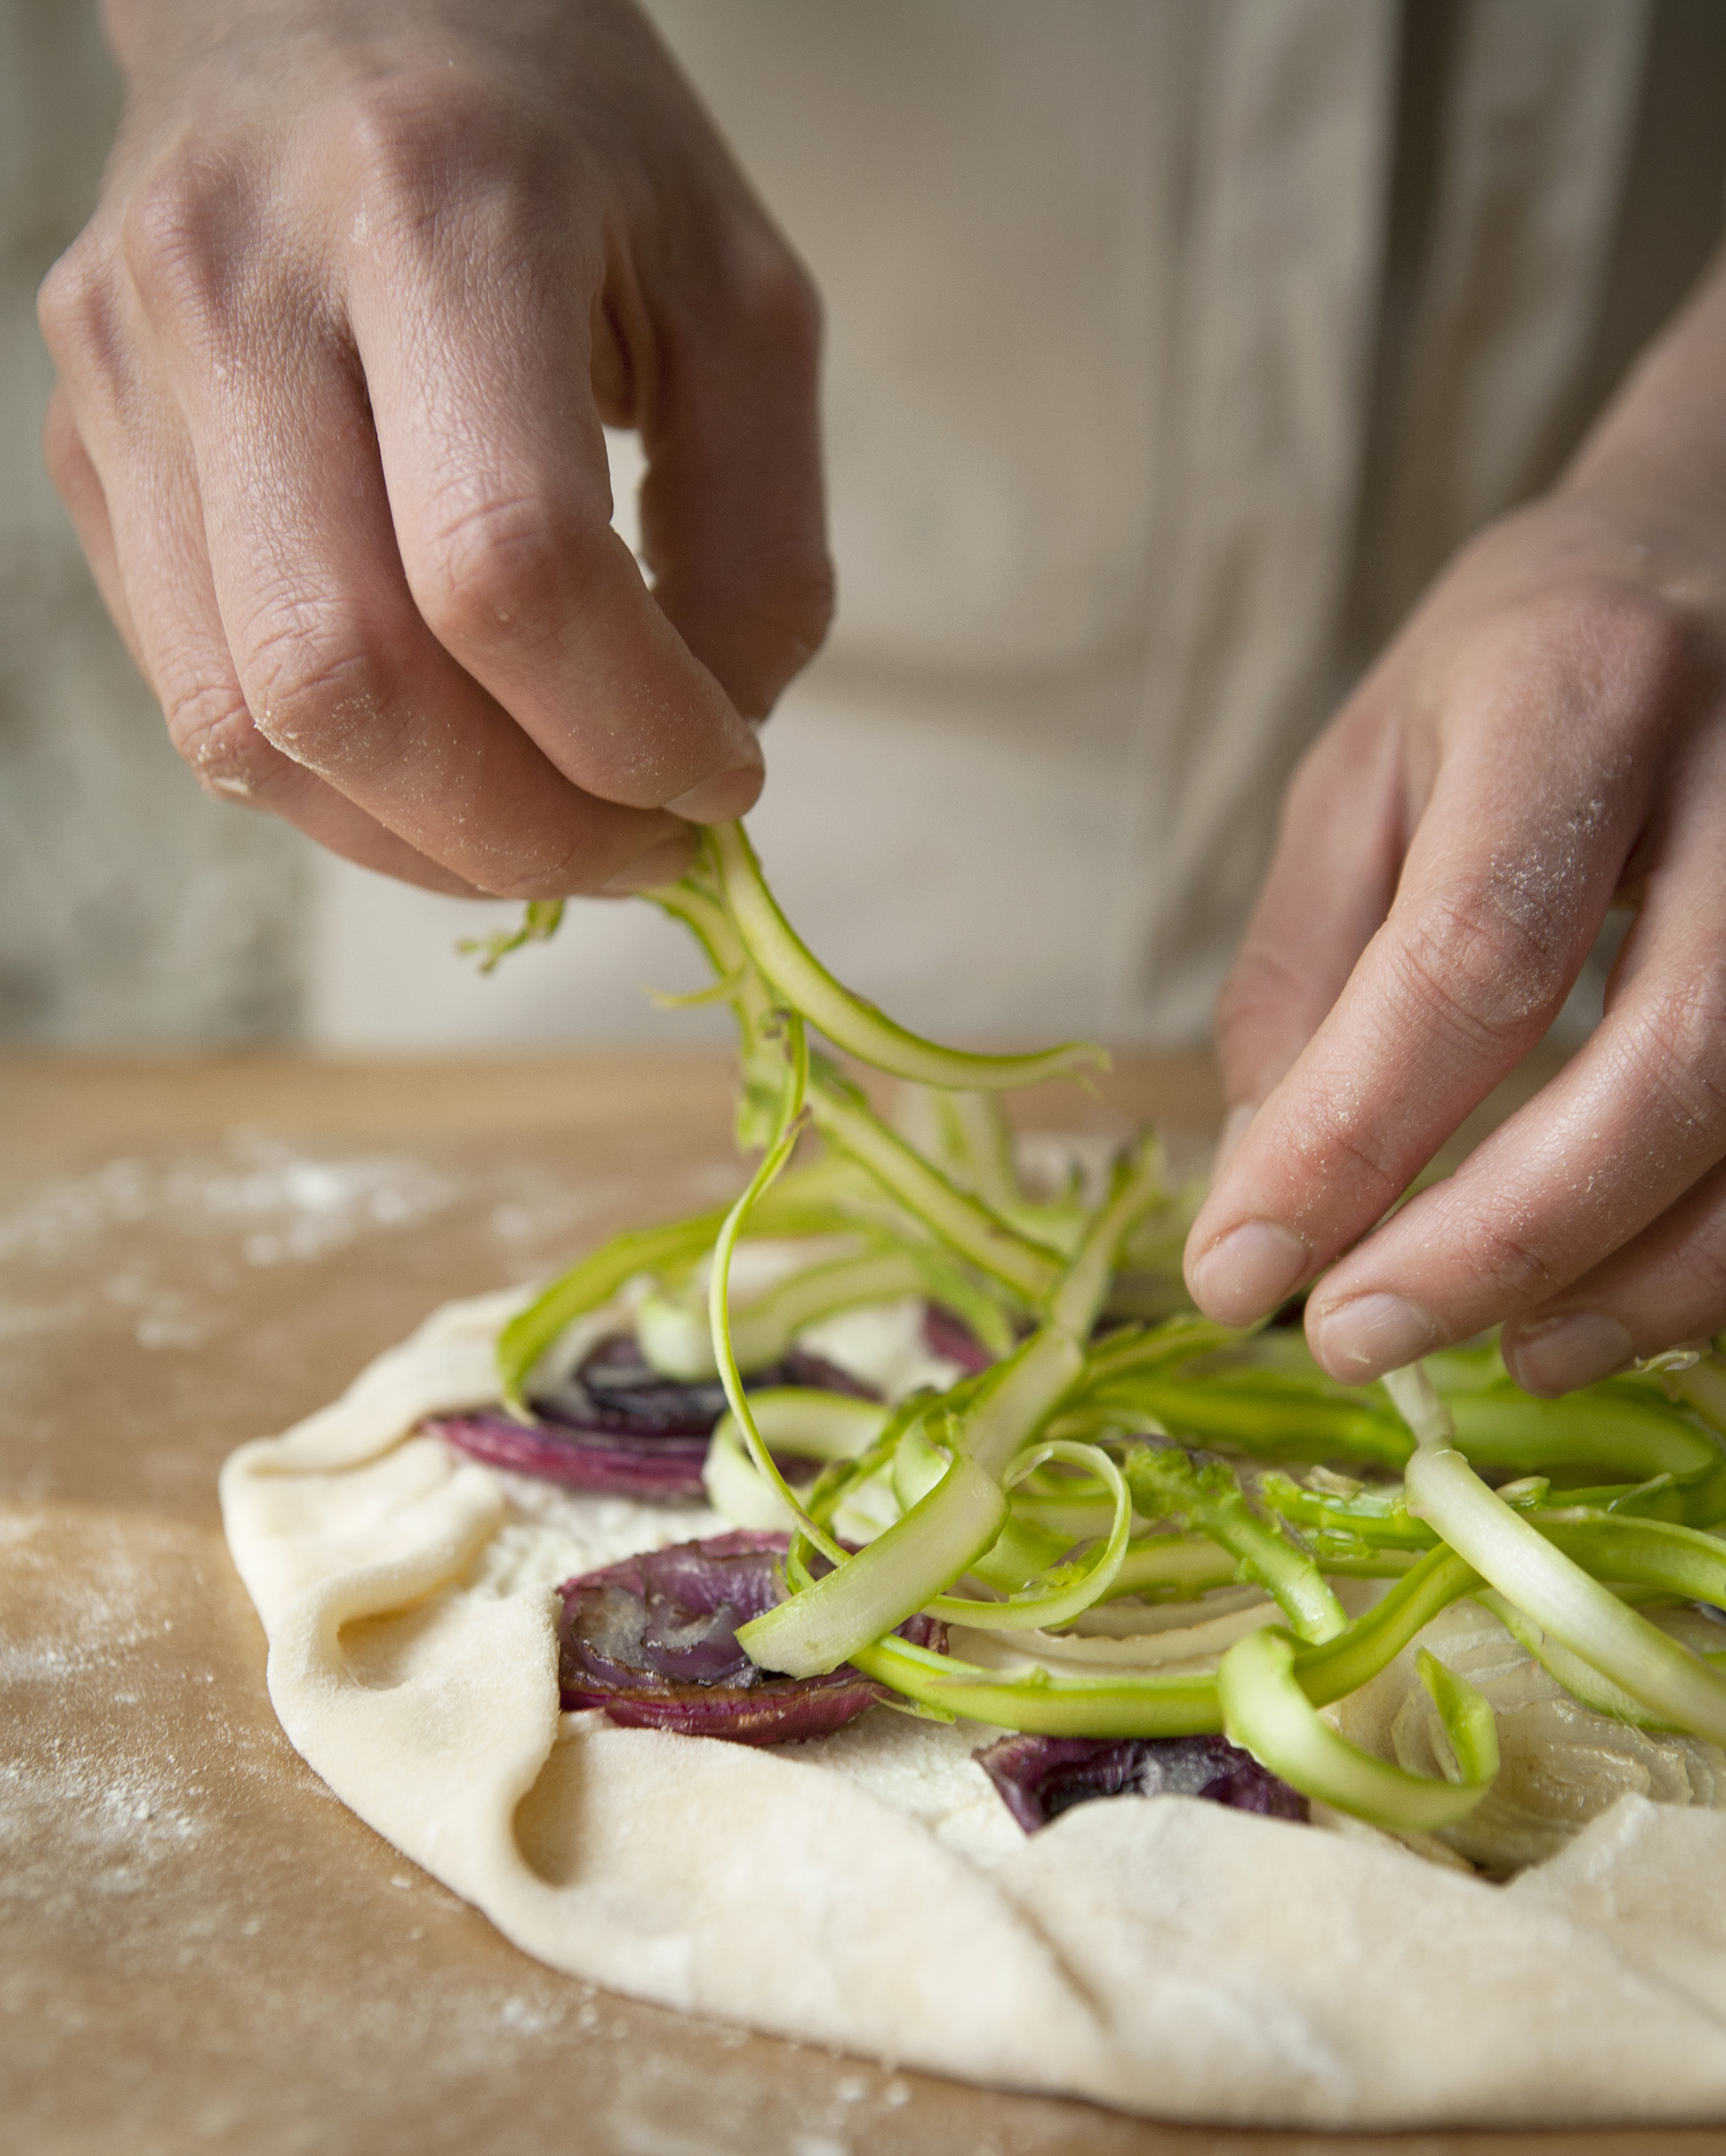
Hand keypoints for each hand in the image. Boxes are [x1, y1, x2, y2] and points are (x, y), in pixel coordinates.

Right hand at [39, 0, 830, 896]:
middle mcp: (240, 290)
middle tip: (639, 852)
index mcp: (433, 211)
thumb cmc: (564, 145)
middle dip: (521, 829)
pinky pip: (203, 703)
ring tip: (551, 833)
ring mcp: (133, 375)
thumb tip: (712, 749)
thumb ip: (762, 535)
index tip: (724, 781)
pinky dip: (344, 793)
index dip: (631, 728)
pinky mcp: (92, 449)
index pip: (509, 564)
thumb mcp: (739, 297)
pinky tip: (447, 776)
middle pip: (349, 680)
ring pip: (250, 725)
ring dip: (426, 842)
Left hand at [1185, 250, 1725, 1396]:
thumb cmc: (1516, 676)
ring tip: (1494, 1354)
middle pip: (1663, 1063)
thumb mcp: (1368, 776)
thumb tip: (1264, 1187)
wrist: (1718, 555)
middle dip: (1497, 1243)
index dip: (1350, 1142)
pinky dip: (1712, 1258)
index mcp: (1575, 697)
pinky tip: (1609, 1304)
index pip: (1467, 959)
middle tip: (1352, 1340)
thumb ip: (1309, 971)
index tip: (1237, 1271)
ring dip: (1629, 1283)